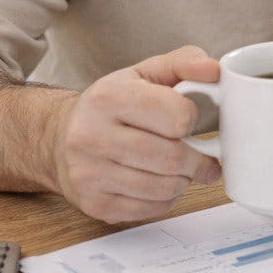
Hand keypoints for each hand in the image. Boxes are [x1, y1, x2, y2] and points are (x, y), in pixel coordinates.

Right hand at [47, 45, 223, 222]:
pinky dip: (166, 198)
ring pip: (165, 187)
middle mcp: (93, 136)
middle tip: (201, 156)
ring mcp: (91, 174)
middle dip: (197, 159)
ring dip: (184, 180)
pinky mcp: (96, 204)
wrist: (58, 139)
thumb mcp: (143, 74)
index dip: (192, 120)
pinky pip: (152, 208)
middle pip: (172, 157)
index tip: (188, 121)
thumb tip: (214, 70)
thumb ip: (182, 64)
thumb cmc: (110, 105)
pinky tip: (158, 182)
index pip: (177, 116)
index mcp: (109, 98)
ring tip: (179, 168)